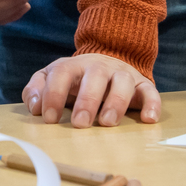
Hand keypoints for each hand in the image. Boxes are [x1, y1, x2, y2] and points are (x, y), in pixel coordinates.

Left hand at [23, 53, 161, 127]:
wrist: (106, 62)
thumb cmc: (75, 78)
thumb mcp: (52, 78)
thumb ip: (37, 88)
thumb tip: (33, 107)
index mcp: (74, 65)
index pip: (62, 73)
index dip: (54, 94)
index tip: (50, 119)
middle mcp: (99, 67)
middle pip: (95, 76)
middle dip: (87, 100)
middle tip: (80, 123)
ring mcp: (122, 74)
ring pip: (122, 82)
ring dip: (116, 102)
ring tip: (108, 123)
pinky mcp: (142, 84)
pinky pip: (150, 91)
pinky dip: (152, 104)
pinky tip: (148, 119)